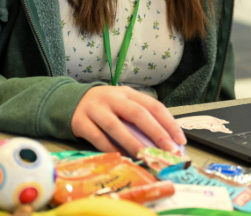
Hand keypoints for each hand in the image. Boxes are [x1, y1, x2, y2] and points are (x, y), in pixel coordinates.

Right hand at [71, 85, 186, 156]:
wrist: (70, 101)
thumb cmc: (105, 107)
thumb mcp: (123, 104)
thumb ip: (140, 118)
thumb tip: (164, 142)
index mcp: (128, 93)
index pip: (153, 106)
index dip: (168, 123)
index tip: (180, 140)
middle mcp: (112, 98)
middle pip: (137, 114)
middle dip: (156, 133)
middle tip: (168, 150)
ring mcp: (95, 109)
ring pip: (116, 127)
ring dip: (133, 143)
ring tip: (146, 157)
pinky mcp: (80, 122)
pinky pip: (97, 138)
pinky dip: (111, 149)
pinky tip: (122, 157)